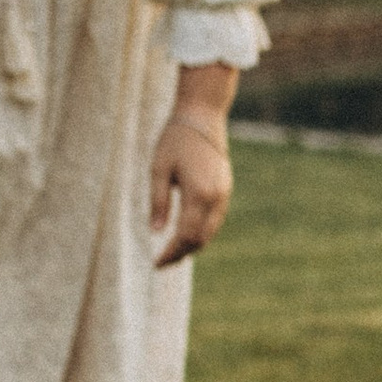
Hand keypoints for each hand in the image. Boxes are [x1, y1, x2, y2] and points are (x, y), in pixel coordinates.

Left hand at [150, 63, 238, 268]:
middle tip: (162, 262)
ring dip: (192, 244)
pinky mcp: (225, 190)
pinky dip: (200, 231)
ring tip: (172, 251)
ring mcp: (224, 194)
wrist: (202, 118)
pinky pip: (215, 220)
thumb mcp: (158, 170)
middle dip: (181, 253)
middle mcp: (216, 198)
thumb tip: (155, 232)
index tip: (156, 263)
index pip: (186, 235)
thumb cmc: (175, 140)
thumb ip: (158, 202)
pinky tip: (185, 232)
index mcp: (199, 194)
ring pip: (210, 232)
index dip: (171, 253)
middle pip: (201, 239)